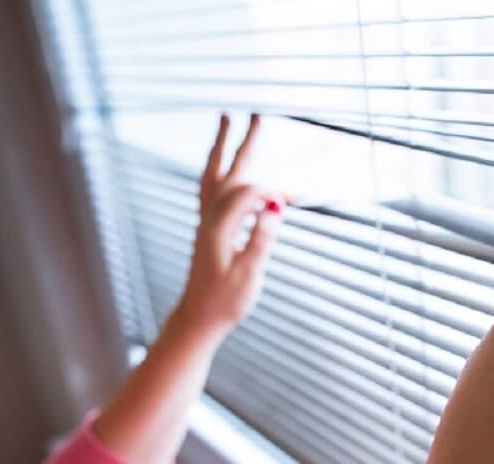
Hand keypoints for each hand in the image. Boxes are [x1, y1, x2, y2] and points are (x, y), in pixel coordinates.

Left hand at [175, 113, 283, 338]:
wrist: (199, 318)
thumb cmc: (226, 301)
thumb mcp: (248, 274)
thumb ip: (262, 239)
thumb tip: (276, 209)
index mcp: (219, 227)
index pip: (250, 194)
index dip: (273, 193)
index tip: (294, 201)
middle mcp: (209, 218)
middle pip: (228, 171)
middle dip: (243, 142)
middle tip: (255, 114)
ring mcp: (206, 222)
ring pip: (214, 175)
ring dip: (223, 147)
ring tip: (227, 121)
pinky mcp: (208, 229)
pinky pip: (212, 189)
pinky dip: (220, 170)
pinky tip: (227, 166)